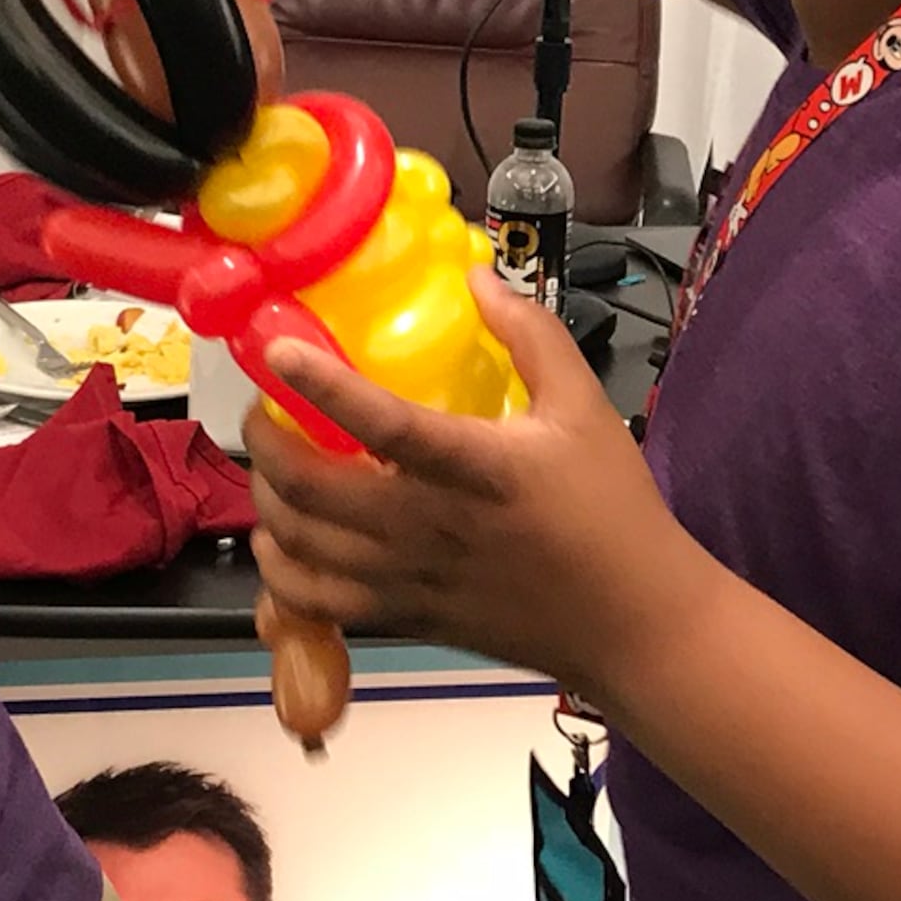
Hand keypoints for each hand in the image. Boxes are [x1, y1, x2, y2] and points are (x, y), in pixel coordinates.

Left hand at [248, 273, 715, 700]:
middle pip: (310, 488)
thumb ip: (530, 334)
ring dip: (267, 499)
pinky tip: (285, 538)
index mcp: (475, 468)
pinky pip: (313, 601)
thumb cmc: (610, 509)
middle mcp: (428, 526)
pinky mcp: (405, 618)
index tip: (275, 350)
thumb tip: (477, 278)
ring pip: (299, 544)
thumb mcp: (584, 405)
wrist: (633, 621)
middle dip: (266, 441)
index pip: (382, 423)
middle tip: (266, 408)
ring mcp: (409, 578)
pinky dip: (280, 570)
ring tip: (274, 464)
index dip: (319, 385)